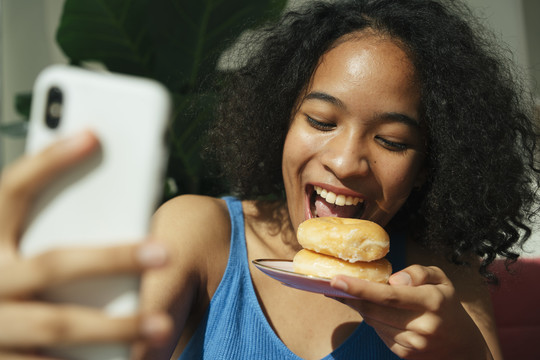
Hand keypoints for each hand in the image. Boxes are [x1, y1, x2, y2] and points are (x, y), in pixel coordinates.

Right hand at [0, 132, 171, 358]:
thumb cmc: (4, 280)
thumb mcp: (9, 248)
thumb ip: (39, 229)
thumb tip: (100, 182)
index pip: (11, 190)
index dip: (48, 161)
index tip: (93, 134)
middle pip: (53, 264)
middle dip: (112, 258)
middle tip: (166, 251)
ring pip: (60, 324)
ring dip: (117, 327)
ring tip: (163, 326)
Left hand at [330, 265, 491, 359]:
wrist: (463, 346)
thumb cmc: (446, 305)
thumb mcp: (441, 280)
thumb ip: (418, 272)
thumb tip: (393, 280)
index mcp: (431, 301)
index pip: (388, 295)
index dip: (359, 288)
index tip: (335, 280)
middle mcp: (421, 325)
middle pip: (373, 309)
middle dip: (351, 296)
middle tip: (335, 284)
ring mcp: (413, 343)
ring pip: (372, 321)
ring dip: (363, 307)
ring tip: (361, 295)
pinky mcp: (404, 354)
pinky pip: (379, 332)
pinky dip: (374, 320)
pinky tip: (381, 313)